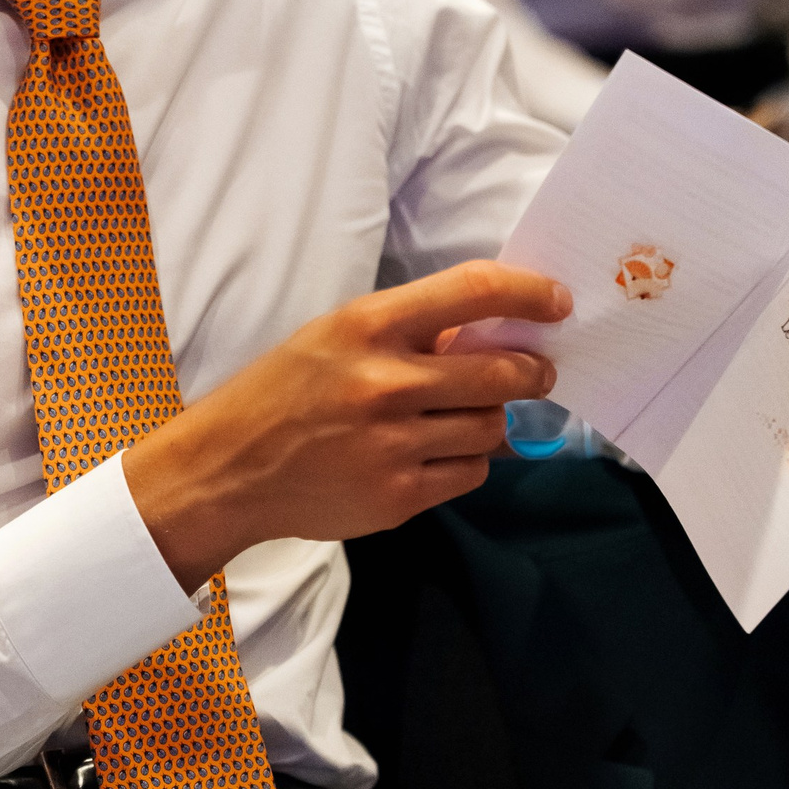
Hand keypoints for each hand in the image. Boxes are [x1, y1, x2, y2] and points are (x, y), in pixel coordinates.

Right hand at [124, 262, 571, 593]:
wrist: (231, 469)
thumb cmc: (286, 391)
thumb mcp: (336, 336)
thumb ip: (410, 331)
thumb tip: (491, 332)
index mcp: (369, 326)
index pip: (474, 292)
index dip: (530, 293)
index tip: (557, 302)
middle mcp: (386, 383)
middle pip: (503, 373)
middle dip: (533, 372)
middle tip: (535, 372)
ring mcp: (394, 445)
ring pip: (491, 428)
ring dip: (490, 420)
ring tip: (461, 416)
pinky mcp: (398, 497)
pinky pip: (469, 474)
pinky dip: (465, 462)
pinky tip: (433, 453)